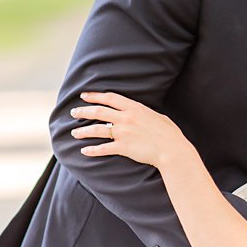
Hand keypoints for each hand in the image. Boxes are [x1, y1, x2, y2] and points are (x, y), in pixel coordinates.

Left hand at [69, 91, 189, 169]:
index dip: (95, 96)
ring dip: (83, 131)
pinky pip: (103, 148)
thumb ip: (144, 113)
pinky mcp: (123, 148)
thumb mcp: (157, 116)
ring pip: (97, 129)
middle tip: (73, 112)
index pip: (109, 98)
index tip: (84, 95)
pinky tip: (84, 151)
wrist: (172, 149)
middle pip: (99, 112)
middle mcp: (126, 118)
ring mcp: (123, 133)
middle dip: (83, 111)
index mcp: (134, 108)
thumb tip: (140, 113)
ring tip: (74, 133)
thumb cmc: (169, 133)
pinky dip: (92, 150)